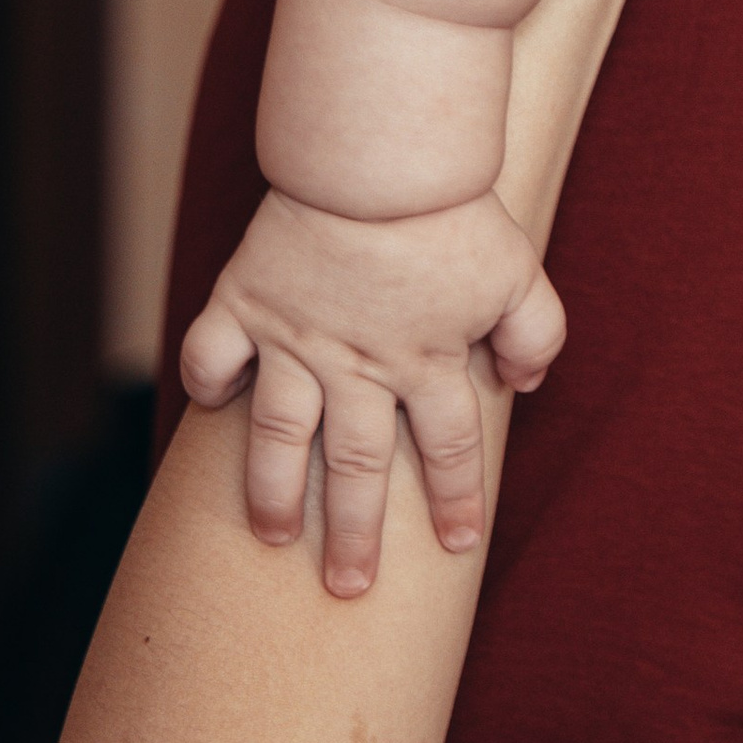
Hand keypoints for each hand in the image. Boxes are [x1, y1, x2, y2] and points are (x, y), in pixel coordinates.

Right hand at [180, 184, 565, 594]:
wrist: (378, 154)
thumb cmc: (456, 210)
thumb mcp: (521, 274)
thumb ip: (537, 334)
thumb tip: (528, 382)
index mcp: (428, 362)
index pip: (450, 450)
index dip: (456, 499)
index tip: (457, 544)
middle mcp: (359, 367)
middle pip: (357, 469)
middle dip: (354, 537)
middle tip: (348, 588)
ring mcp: (294, 339)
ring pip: (278, 437)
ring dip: (273, 493)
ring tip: (272, 537)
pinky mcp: (245, 302)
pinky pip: (210, 359)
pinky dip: (206, 385)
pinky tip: (210, 409)